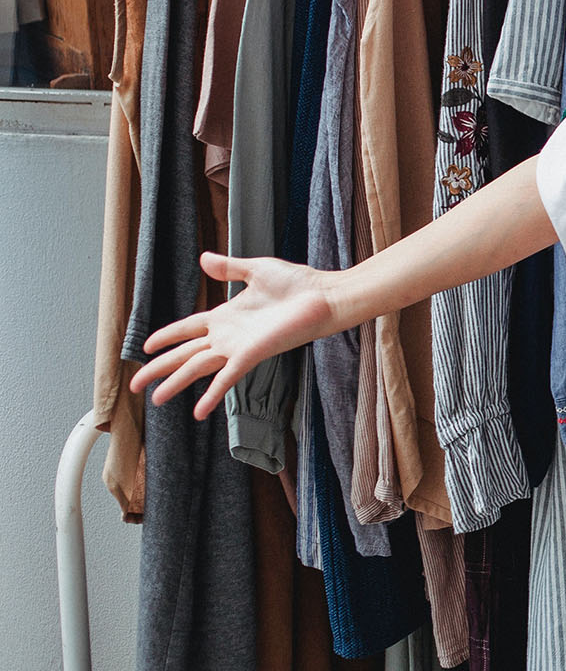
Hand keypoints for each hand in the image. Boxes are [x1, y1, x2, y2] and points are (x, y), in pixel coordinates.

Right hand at [130, 253, 342, 418]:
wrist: (324, 295)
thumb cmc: (297, 283)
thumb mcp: (256, 269)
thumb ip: (229, 268)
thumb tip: (203, 258)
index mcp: (226, 316)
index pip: (187, 329)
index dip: (167, 337)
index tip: (146, 346)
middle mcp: (228, 335)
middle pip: (184, 354)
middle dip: (159, 368)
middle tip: (135, 384)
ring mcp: (238, 347)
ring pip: (197, 367)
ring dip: (175, 383)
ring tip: (155, 399)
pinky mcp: (252, 355)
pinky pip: (226, 378)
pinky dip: (211, 395)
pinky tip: (197, 412)